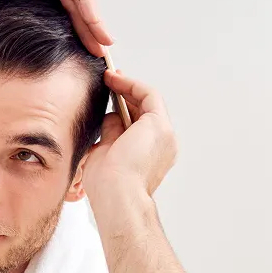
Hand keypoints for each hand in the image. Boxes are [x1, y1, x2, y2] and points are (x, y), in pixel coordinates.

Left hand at [83, 70, 177, 198]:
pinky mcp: (159, 126)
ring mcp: (165, 135)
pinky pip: (149, 96)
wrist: (117, 196)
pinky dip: (132, 85)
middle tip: (109, 78)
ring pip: (149, 101)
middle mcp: (164, 144)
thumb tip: (111, 116)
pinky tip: (115, 79)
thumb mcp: (106, 152)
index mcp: (151, 154)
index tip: (109, 92)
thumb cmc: (108, 185)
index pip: (140, 123)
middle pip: (147, 109)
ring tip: (109, 76)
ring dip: (129, 86)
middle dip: (127, 91)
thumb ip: (112, 133)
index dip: (125, 105)